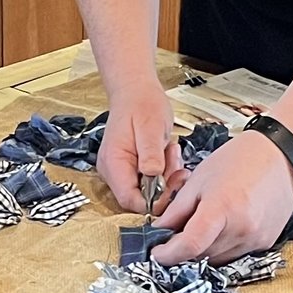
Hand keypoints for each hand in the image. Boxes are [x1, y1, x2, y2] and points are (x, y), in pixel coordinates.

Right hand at [96, 76, 185, 211]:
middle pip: (139, 198)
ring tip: (171, 154)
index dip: (153, 202)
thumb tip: (153, 175)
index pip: (129, 199)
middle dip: (163, 188)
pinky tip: (167, 154)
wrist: (136, 91)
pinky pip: (150, 180)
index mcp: (114, 163)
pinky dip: (164, 171)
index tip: (172, 187)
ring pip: (148, 191)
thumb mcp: (150, 128)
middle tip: (178, 168)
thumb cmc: (141, 104)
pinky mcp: (131, 167)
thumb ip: (150, 154)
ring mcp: (121, 170)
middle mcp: (114, 171)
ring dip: (166, 177)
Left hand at [150, 127, 292, 265]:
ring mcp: (256, 238)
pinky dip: (223, 246)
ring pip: (218, 259)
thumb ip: (176, 210)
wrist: (279, 156)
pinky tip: (224, 227)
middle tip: (176, 235)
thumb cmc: (239, 160)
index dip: (168, 254)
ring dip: (204, 250)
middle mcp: (242, 229)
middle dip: (184, 249)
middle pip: (202, 255)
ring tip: (204, 225)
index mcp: (222, 209)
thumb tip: (159, 230)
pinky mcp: (266, 242)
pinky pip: (236, 254)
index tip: (158, 253)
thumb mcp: (199, 180)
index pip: (190, 245)